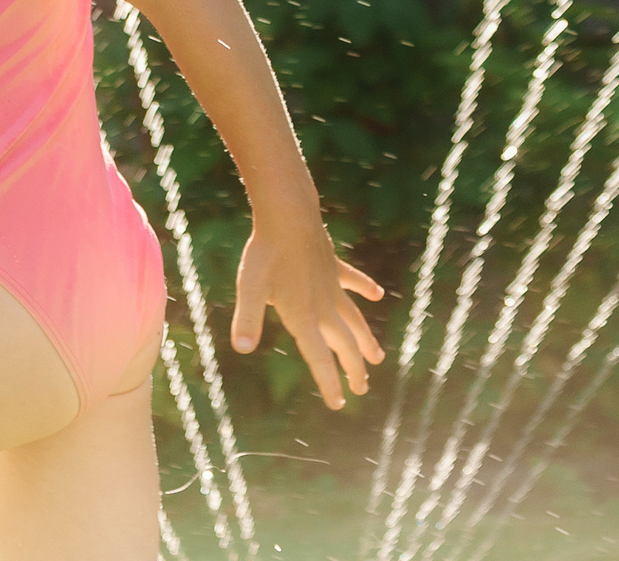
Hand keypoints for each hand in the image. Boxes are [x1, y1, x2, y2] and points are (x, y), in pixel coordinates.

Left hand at [230, 219, 385, 410]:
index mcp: (304, 317)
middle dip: (352, 369)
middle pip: (343, 345)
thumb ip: (247, 318)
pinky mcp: (333, 266)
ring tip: (377, 358)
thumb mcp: (250, 287)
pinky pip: (353, 280)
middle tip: (362, 389)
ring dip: (365, 339)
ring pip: (354, 319)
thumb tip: (241, 347)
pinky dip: (365, 288)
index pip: (319, 357)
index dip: (329, 382)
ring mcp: (332, 286)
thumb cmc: (265, 253)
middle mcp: (324, 306)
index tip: (338, 403)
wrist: (287, 216)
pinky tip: (376, 294)